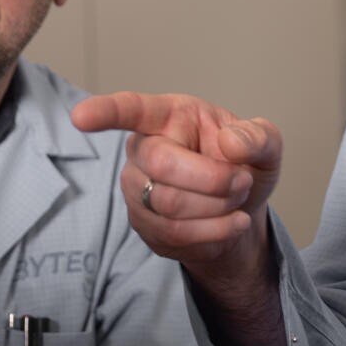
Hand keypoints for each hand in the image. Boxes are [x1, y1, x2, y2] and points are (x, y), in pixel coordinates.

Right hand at [71, 91, 281, 278]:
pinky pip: (174, 235)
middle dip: (212, 180)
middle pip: (161, 164)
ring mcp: (136, 189)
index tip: (80, 117)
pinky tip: (230, 224)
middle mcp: (143, 149)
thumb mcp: (265, 146)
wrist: (241, 212)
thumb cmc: (244, 166)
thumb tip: (231, 143)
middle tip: (242, 182)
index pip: (130, 110)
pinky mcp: (142, 224)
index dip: (105, 113)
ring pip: (168, 205)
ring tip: (238, 202)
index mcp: (169, 116)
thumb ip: (257, 137)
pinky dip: (213, 233)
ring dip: (217, 209)